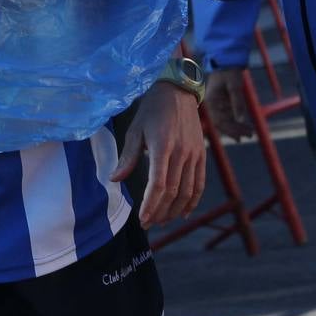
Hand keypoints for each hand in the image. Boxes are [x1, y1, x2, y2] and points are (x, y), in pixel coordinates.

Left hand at [112, 82, 205, 227]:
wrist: (178, 91)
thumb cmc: (152, 110)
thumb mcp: (135, 130)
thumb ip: (128, 157)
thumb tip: (114, 179)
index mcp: (163, 147)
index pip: (159, 185)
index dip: (151, 205)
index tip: (143, 219)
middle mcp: (181, 153)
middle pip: (173, 193)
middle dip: (160, 212)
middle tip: (149, 223)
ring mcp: (194, 155)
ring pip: (187, 191)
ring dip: (175, 210)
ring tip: (162, 220)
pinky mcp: (201, 155)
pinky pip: (199, 183)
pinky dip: (193, 201)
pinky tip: (184, 212)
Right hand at [205, 68, 253, 140]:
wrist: (226, 62)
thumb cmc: (229, 72)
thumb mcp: (234, 86)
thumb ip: (238, 103)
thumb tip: (241, 120)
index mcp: (211, 101)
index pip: (218, 121)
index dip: (230, 130)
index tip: (242, 135)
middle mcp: (213, 105)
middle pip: (222, 123)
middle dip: (235, 131)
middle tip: (250, 135)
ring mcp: (218, 104)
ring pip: (226, 121)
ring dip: (237, 128)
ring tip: (250, 134)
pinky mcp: (224, 103)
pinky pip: (230, 116)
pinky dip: (237, 122)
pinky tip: (246, 127)